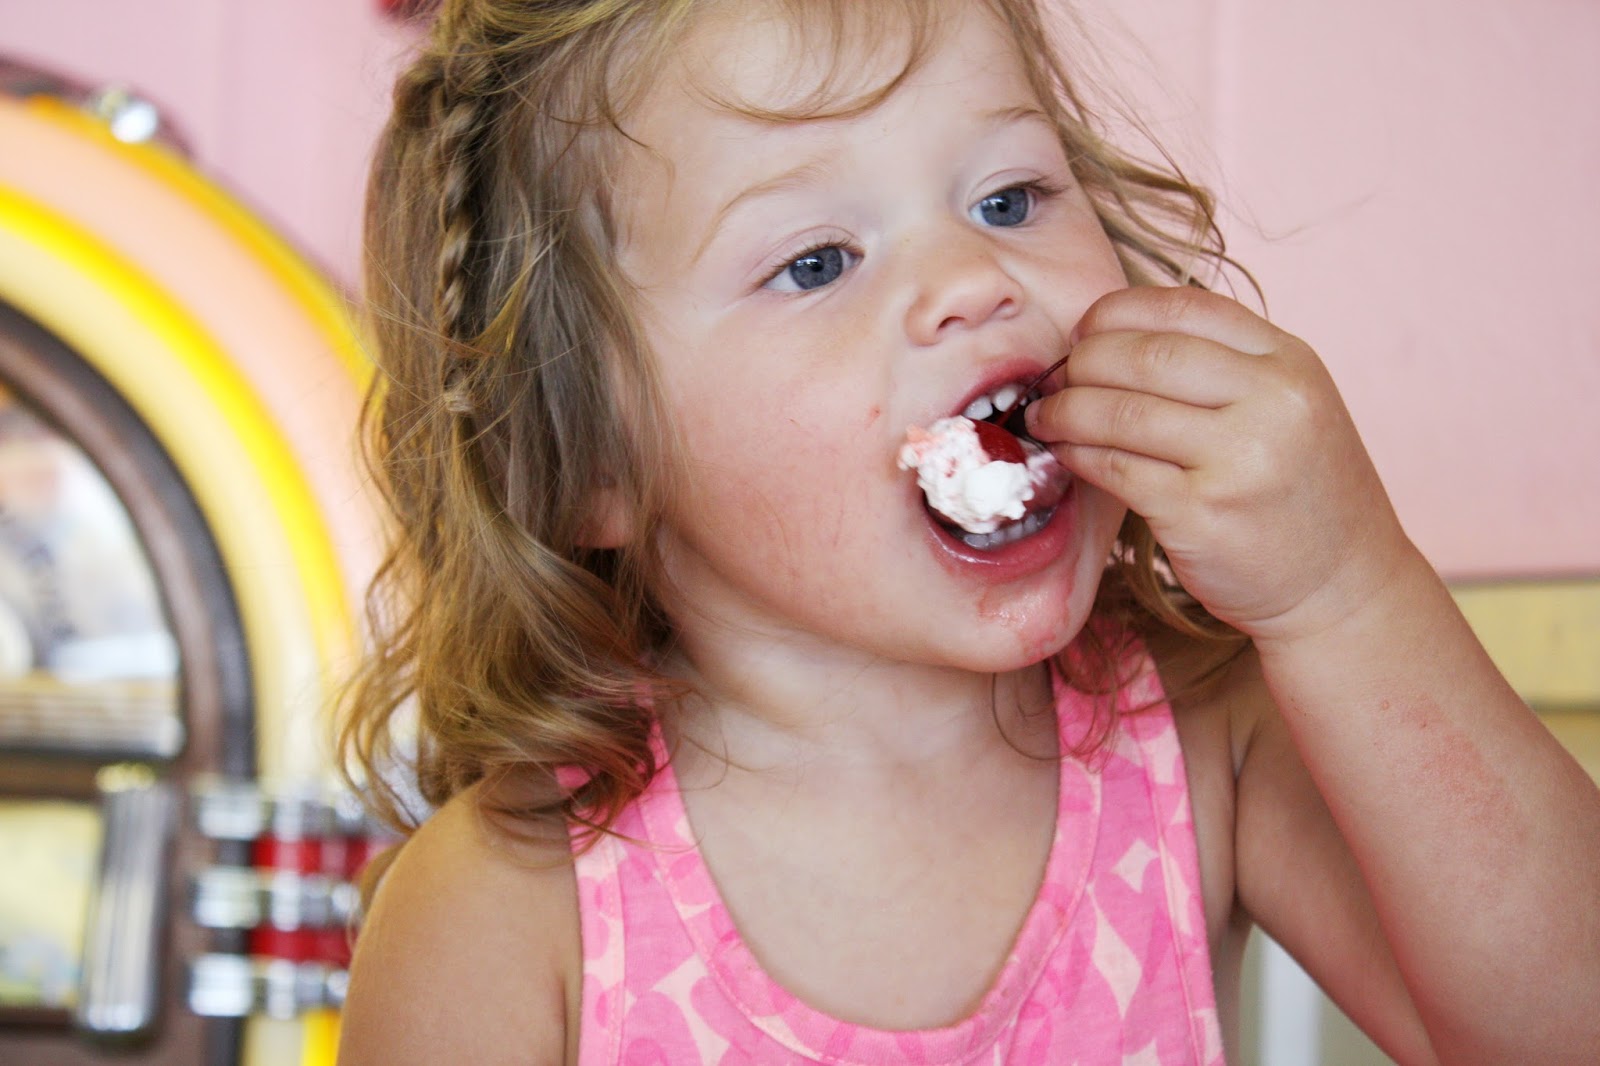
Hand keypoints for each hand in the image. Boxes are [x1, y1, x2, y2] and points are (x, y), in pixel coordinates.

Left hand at [1026, 287, 1415, 642]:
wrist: (1344, 585)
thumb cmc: (1298, 491)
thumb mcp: (1287, 405)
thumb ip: (1221, 366)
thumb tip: (1109, 338)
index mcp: (1289, 361)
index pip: (1183, 307)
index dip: (1116, 312)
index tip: (1083, 330)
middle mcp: (1273, 401)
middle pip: (1145, 354)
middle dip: (1083, 360)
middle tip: (1056, 376)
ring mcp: (1240, 458)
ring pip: (1121, 411)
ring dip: (1066, 409)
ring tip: (1046, 415)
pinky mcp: (1203, 513)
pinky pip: (1117, 468)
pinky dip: (1078, 455)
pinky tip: (1065, 453)